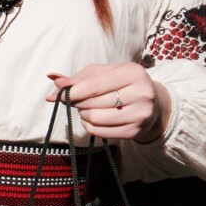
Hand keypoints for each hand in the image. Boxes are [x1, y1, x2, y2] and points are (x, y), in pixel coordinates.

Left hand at [45, 63, 172, 141]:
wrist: (151, 103)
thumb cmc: (121, 84)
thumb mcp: (103, 74)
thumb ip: (78, 77)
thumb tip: (53, 79)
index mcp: (133, 73)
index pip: (94, 85)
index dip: (74, 91)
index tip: (61, 94)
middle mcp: (141, 93)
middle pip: (94, 102)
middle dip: (79, 102)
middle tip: (78, 100)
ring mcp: (140, 114)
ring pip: (96, 118)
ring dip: (84, 114)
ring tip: (87, 108)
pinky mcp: (135, 131)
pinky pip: (100, 132)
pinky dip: (89, 126)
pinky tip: (93, 119)